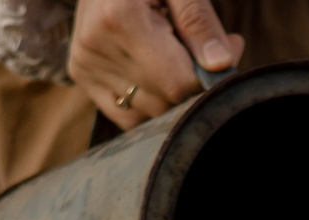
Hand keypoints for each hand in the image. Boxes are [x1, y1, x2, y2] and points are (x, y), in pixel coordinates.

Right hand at [68, 0, 242, 130]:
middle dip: (194, 82)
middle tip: (206, 50)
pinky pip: (127, 115)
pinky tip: (155, 70)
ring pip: (149, 111)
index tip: (226, 54)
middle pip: (164, 100)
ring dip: (173, 92)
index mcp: (119, 17)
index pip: (176, 81)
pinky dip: (150, 101)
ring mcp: (86, 64)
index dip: (209, 76)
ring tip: (175, 53)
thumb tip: (220, 64)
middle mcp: (96, 45)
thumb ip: (198, 20)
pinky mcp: (82, 75)